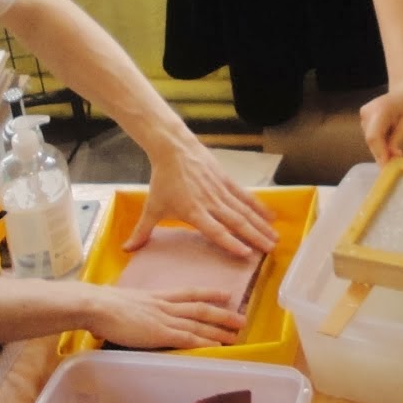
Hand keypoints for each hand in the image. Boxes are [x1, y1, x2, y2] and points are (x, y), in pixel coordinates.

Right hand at [90, 283, 245, 349]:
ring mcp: (164, 319)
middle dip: (223, 314)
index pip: (188, 293)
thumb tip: (122, 318)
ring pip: (199, 324)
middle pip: (200, 309)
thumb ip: (127, 310)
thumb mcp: (120, 302)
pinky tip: (217, 347)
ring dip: (219, 330)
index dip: (208, 293)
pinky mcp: (160, 333)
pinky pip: (188, 338)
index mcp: (156, 297)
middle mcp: (165, 306)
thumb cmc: (100, 305)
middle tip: (242, 319)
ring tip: (237, 334)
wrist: (96, 305)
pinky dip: (204, 342)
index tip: (225, 294)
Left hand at [126, 140, 276, 259]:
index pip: (215, 230)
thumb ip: (143, 231)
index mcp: (194, 211)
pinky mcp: (227, 180)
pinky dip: (259, 206)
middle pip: (236, 222)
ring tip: (275, 238)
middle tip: (270, 250)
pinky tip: (271, 216)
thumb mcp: (152, 207)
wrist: (174, 149)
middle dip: (254, 237)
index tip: (246, 254)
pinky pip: (246, 196)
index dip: (230, 242)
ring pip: (245, 210)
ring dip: (261, 225)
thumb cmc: (162, 181)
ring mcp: (221, 190)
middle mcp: (211, 202)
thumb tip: (127, 250)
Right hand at [359, 80, 402, 164]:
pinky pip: (371, 136)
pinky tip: (391, 141)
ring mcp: (364, 114)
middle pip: (371, 140)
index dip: (379, 154)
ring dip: (382, 148)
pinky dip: (380, 142)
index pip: (374, 137)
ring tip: (397, 151)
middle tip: (396, 161)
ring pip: (370, 140)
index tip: (387, 167)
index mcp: (381, 110)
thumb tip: (389, 156)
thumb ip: (397, 139)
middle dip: (382, 153)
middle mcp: (368, 111)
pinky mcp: (364, 118)